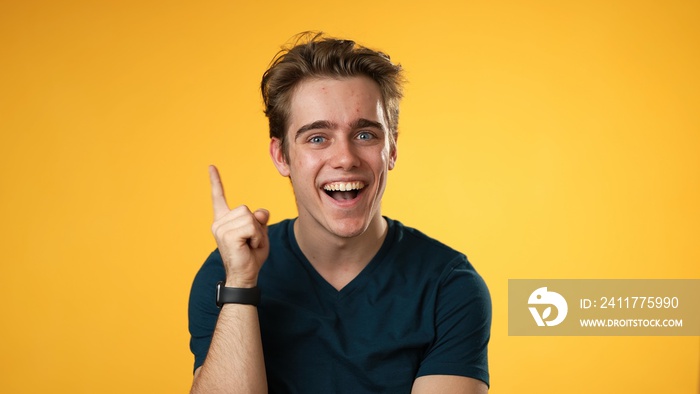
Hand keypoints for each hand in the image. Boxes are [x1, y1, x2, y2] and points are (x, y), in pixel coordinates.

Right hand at [209, 165, 269, 287]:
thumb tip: (260, 212)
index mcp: (224, 221)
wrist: (245, 276)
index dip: (215, 182)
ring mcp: (220, 228)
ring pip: (250, 217)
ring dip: (257, 232)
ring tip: (250, 245)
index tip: (211, 167)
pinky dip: (257, 237)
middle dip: (256, 225)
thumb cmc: (251, 256)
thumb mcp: (260, 233)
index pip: (218, 197)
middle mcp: (219, 223)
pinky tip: (249, 247)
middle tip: (251, 242)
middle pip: (246, 209)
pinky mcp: (227, 235)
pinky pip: (251, 226)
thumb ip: (259, 220)